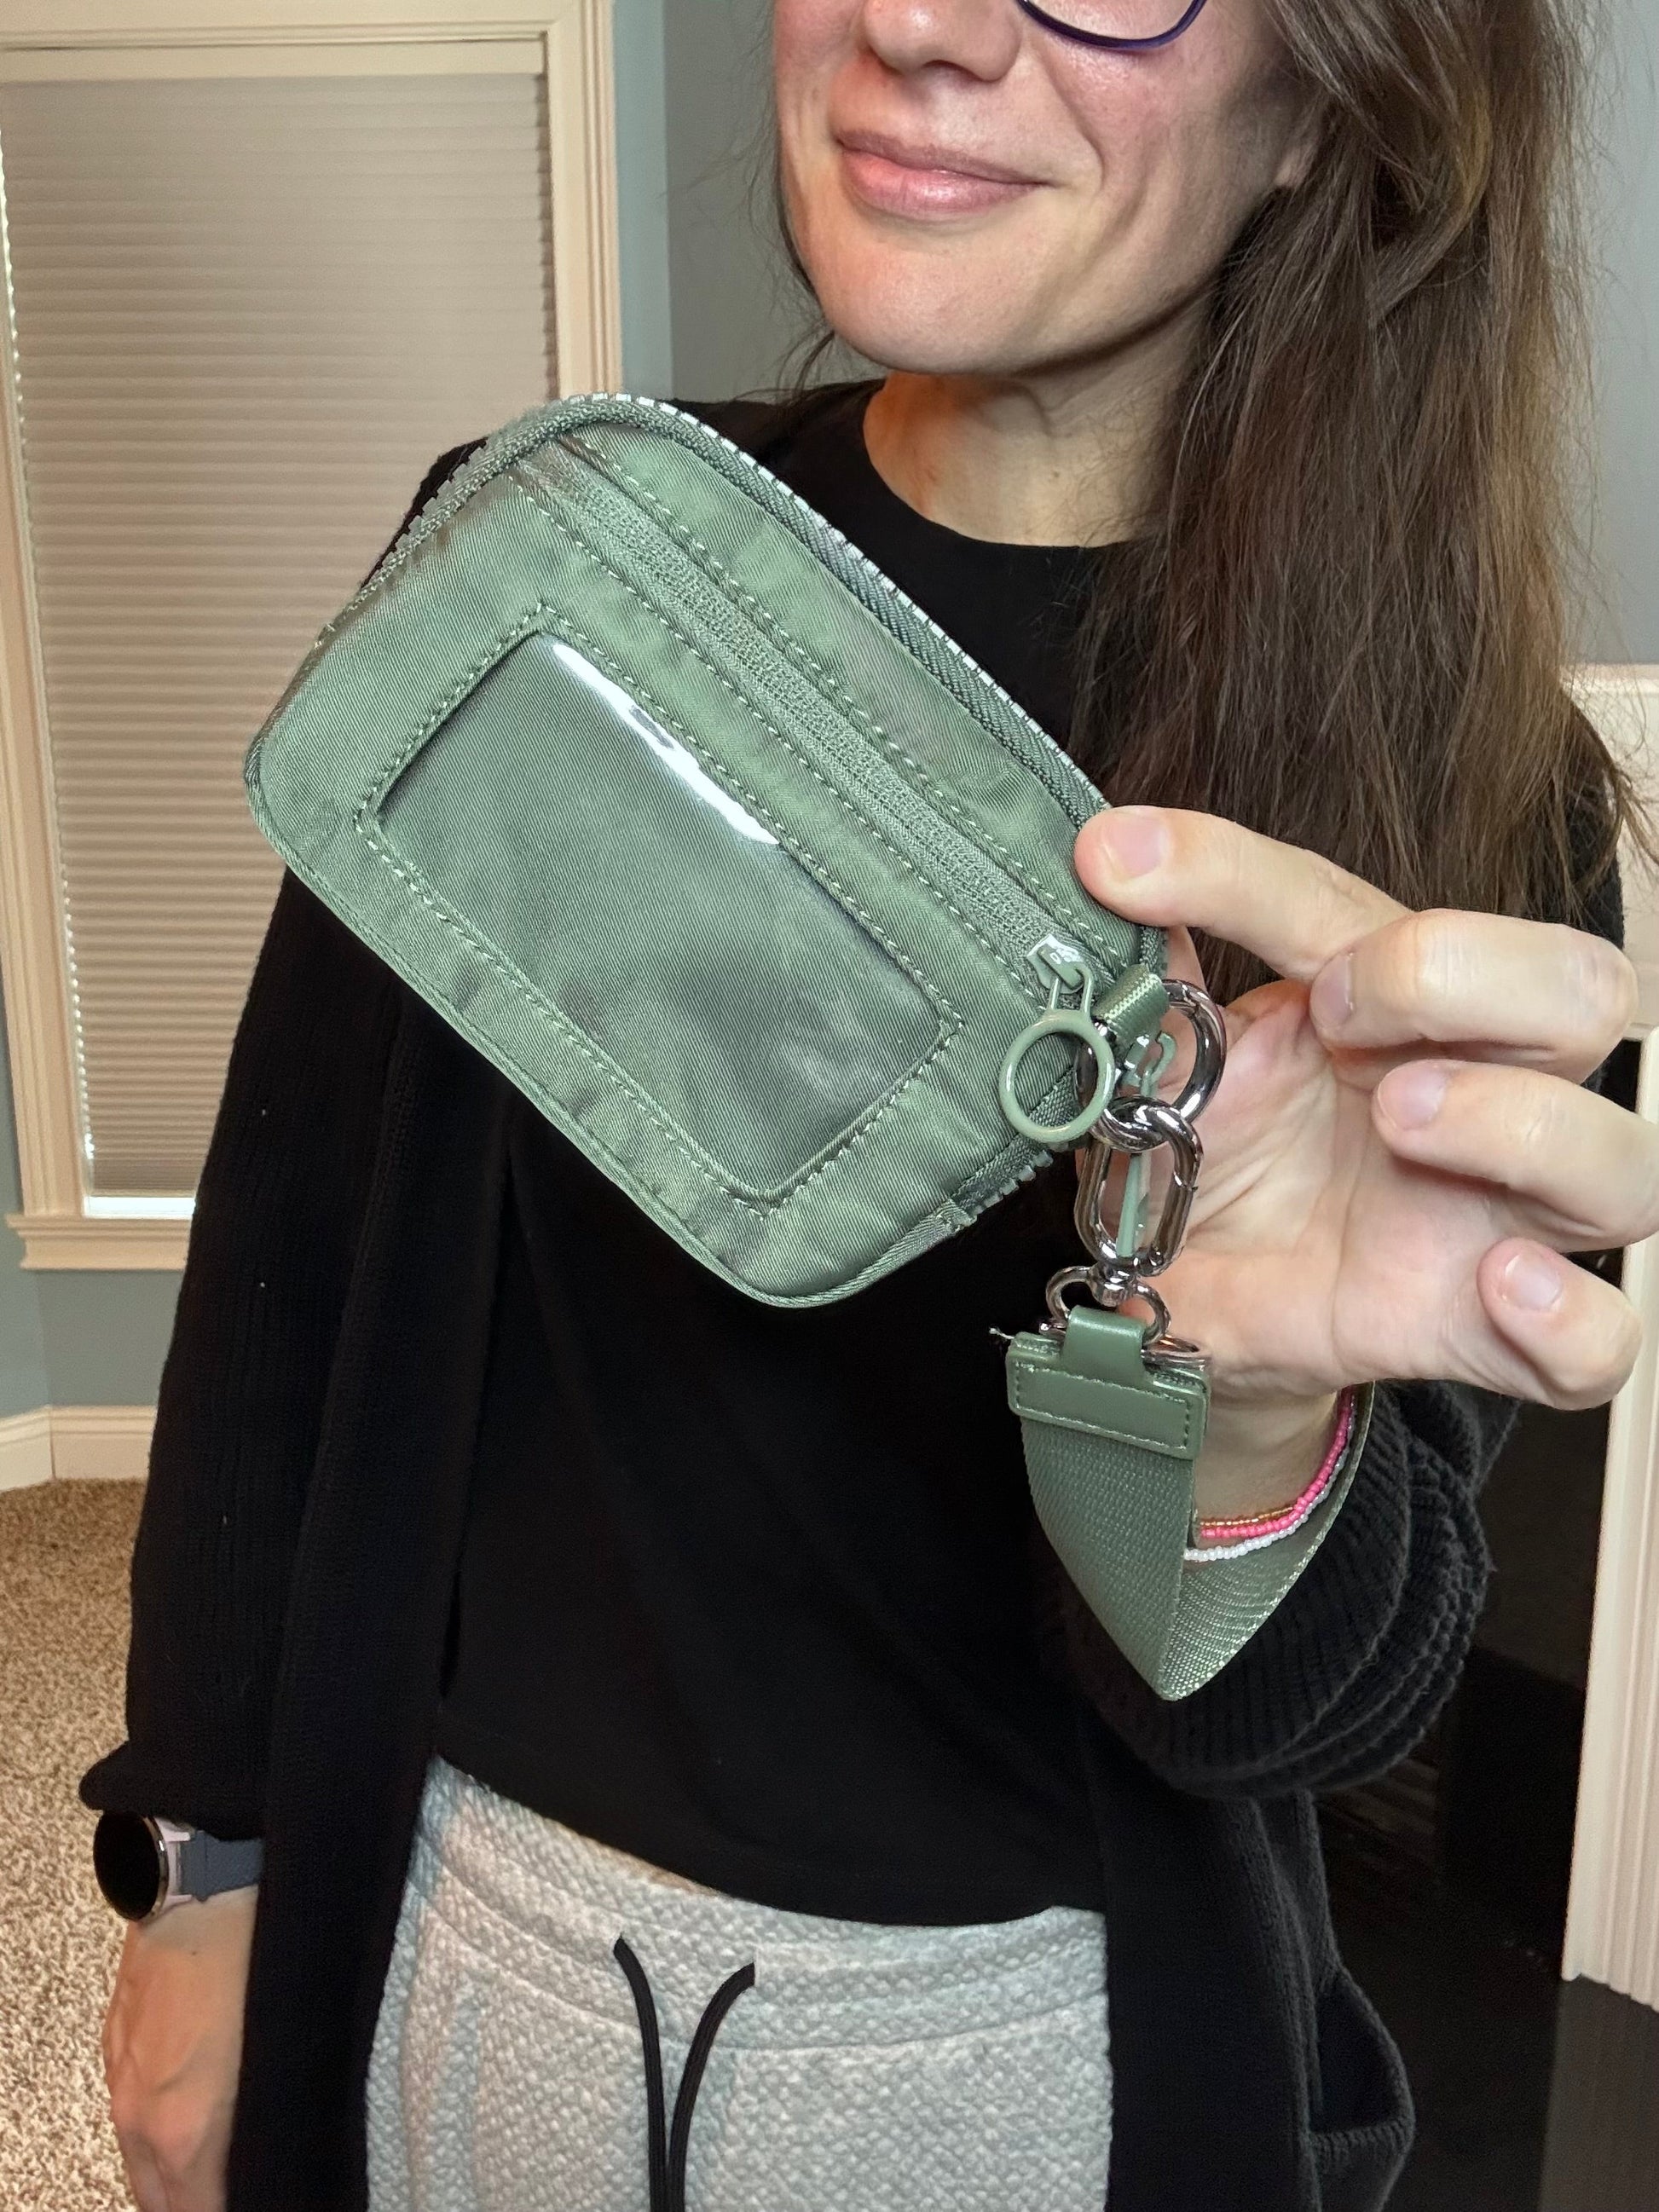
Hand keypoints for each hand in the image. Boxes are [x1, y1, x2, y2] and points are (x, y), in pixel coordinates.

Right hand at [102, 1886, 255, 2211]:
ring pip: (141, 2165)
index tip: (269, 2197)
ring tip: (218, 2173)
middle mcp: (142, 2117)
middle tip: (241, 2190)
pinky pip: (130, 2120)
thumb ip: (272, 2114)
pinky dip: (155, 2139)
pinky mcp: (116, 2047)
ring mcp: (121, 2080)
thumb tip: (281, 2147)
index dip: (238, 2208)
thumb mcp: (283, 2042)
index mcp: (185, 2127)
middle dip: (199, 2204)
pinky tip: (187, 2124)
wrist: (201, 1883)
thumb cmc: (252, 1954)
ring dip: (174, 2180)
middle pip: (162, 2204)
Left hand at [1072, 806, 1657, 1514]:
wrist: (1200, 1299)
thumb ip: (1151, 993)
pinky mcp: (1489, 1329)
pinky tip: (1500, 1282)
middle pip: (1583, 988)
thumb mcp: (1166, 1075)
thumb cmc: (1217, 1162)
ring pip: (1623, 1157)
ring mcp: (1499, 1213)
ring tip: (1400, 1118)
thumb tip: (1103, 873)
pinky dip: (1572, 1315)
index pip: (1354, 903)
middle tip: (1334, 1004)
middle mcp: (1479, 1087)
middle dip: (1462, 970)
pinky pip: (1603, 1340)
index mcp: (1394, 1001)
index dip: (1238, 873)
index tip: (1126, 865)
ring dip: (1522, 1122)